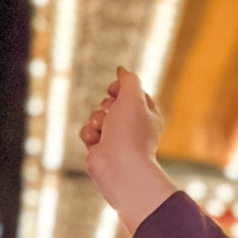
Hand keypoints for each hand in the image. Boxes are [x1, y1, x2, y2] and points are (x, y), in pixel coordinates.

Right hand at [79, 68, 173, 232]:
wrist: (119, 167)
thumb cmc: (129, 132)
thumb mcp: (132, 99)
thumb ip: (128, 81)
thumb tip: (122, 70)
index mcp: (148, 115)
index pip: (132, 92)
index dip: (120, 89)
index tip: (114, 91)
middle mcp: (134, 126)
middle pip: (111, 102)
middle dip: (106, 106)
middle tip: (111, 115)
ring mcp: (117, 138)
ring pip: (97, 115)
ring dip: (96, 120)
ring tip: (103, 131)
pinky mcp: (101, 148)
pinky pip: (88, 131)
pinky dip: (89, 134)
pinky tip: (94, 142)